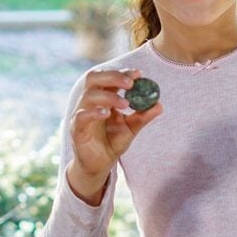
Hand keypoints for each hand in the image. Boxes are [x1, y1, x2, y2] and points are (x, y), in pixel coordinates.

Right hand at [67, 68, 161, 203]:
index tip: (139, 73)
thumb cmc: (112, 142)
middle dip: (113, 76)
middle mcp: (89, 102)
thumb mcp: (131, 128)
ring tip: (126, 103)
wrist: (100, 164)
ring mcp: (81, 114)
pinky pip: (82, 116)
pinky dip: (94, 112)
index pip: (109, 77)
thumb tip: (159, 105)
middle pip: (94, 78)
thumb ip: (143, 116)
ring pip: (89, 96)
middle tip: (131, 82)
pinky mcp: (76, 129)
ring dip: (109, 96)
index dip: (122, 73)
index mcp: (102, 97)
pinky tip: (108, 113)